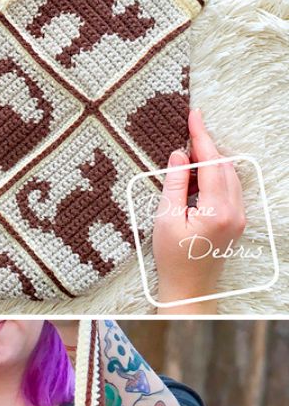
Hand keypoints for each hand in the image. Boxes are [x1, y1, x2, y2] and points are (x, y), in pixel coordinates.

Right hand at [152, 109, 245, 313]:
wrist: (189, 290)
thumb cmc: (173, 259)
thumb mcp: (165, 218)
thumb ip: (174, 183)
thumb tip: (180, 155)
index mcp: (217, 210)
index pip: (211, 162)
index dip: (201, 136)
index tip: (194, 115)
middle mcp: (234, 212)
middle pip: (224, 166)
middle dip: (205, 149)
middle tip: (184, 139)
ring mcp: (239, 217)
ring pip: (229, 176)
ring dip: (209, 164)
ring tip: (184, 166)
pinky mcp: (237, 221)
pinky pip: (230, 189)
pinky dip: (214, 178)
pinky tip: (195, 182)